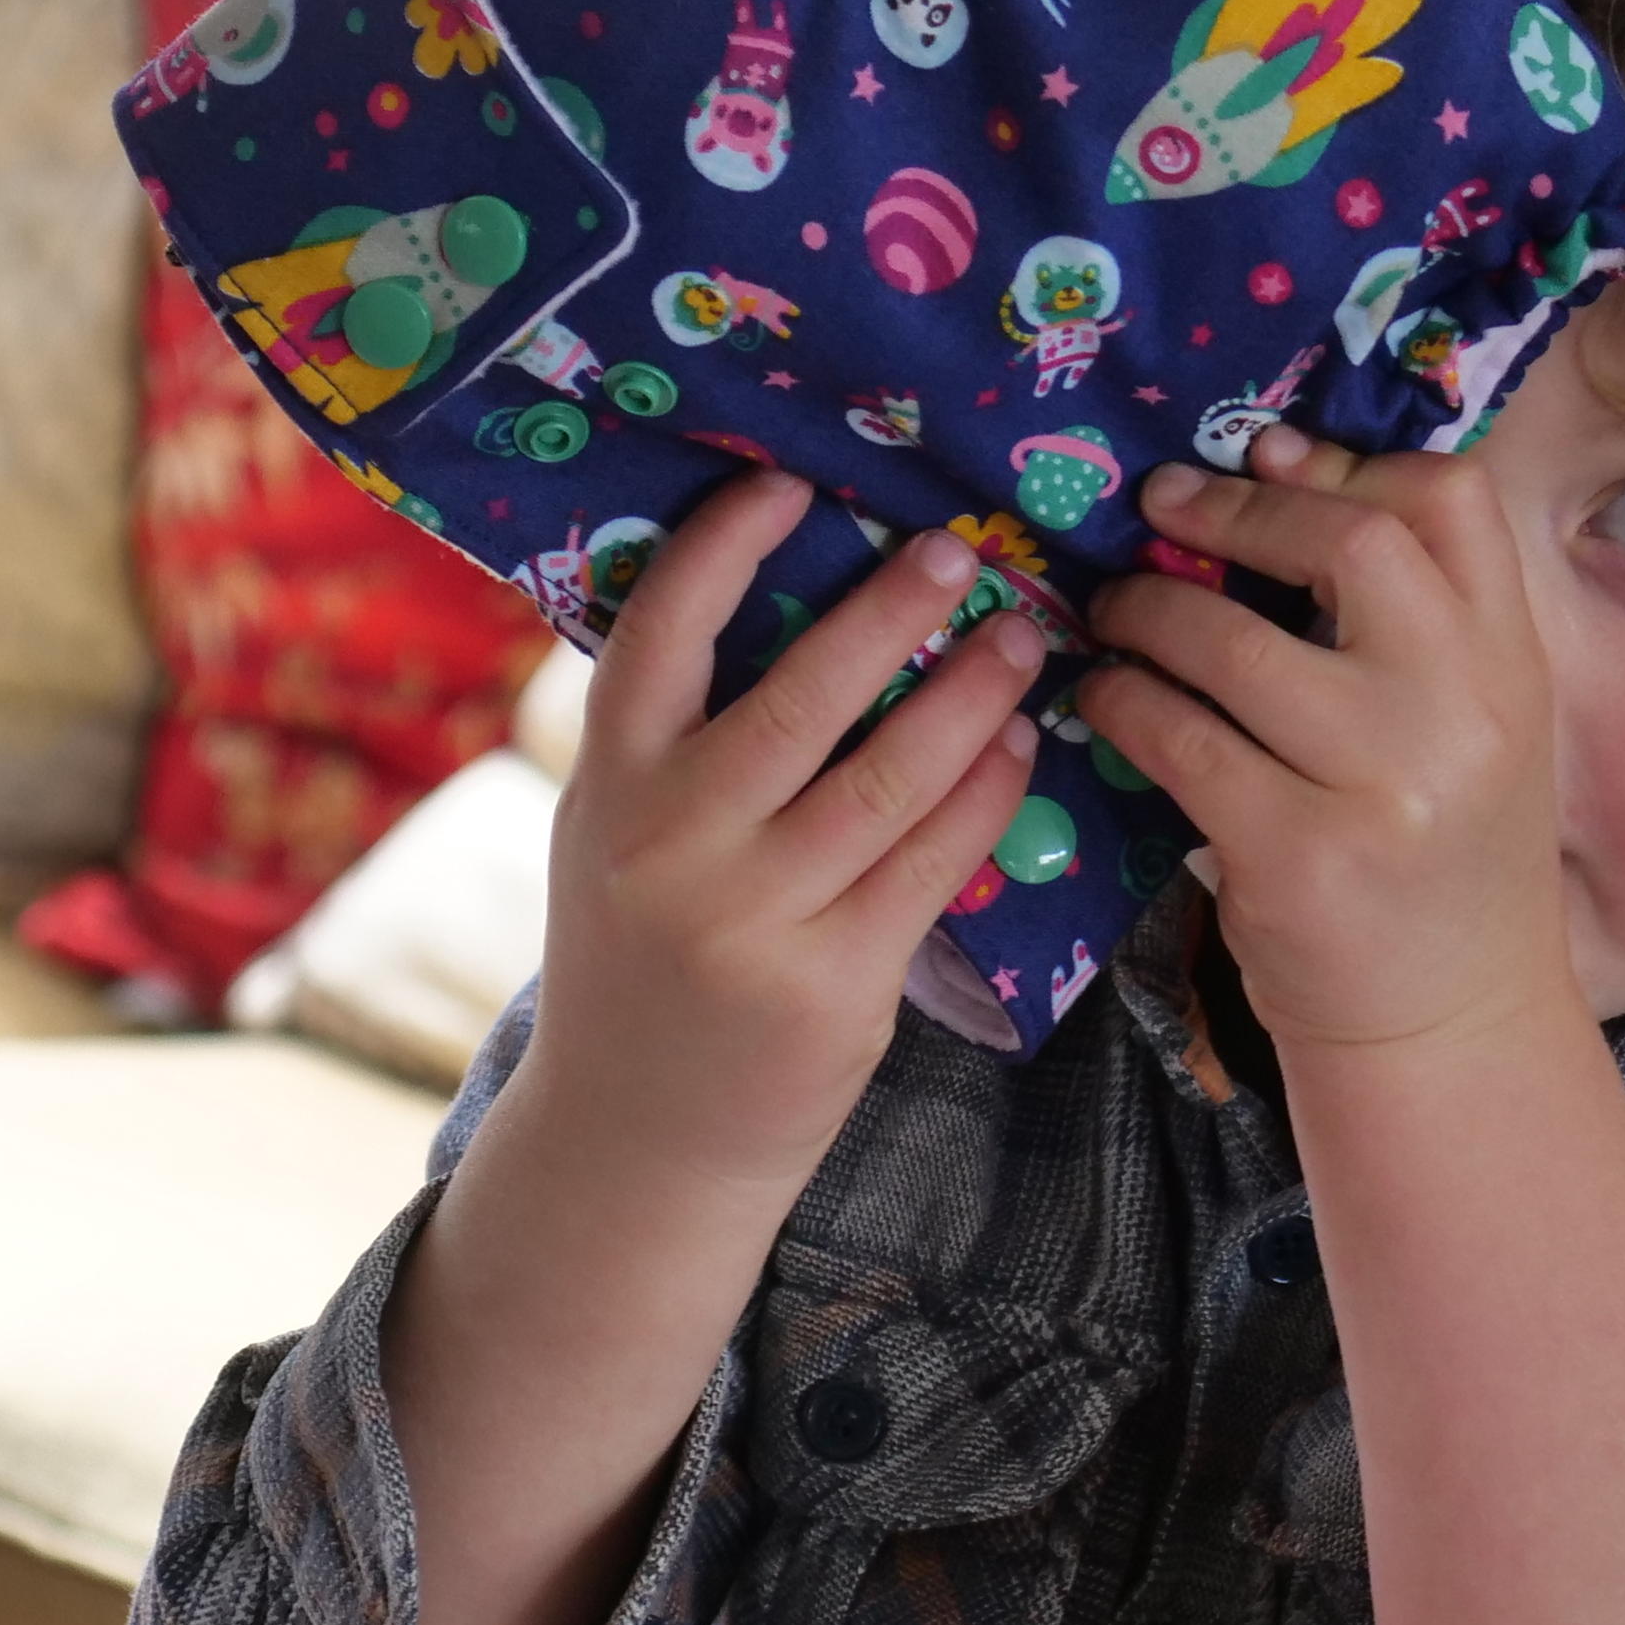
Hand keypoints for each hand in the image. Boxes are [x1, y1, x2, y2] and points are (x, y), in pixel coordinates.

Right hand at [519, 472, 1046, 1203]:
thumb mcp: (610, 842)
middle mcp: (671, 846)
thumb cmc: (641, 962)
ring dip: (969, 694)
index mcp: (605, 789)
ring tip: (1019, 637)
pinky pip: (932, 862)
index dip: (722, 547)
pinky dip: (986, 794)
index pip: (658, 634)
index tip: (787, 483)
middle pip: (800, 695)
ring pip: (889, 776)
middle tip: (953, 550)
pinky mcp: (836, 985)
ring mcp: (755, 920)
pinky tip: (1018, 749)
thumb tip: (777, 604)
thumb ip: (667, 747)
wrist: (639, 1142)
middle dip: (890, 610)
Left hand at [1074, 428, 1580, 1062]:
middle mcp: (1462, 713)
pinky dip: (1124, 703)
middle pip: (1349, 547)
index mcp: (1513, 664)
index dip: (1347, 462)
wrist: (1449, 1021)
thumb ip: (1410, 617)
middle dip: (1237, 510)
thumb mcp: (1470, 725)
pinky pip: (1182, 742)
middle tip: (1162, 503)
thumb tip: (1277, 466)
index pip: (1452, 502)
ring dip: (1151, 610)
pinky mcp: (1297, 857)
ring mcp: (1382, 788)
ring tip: (1113, 608)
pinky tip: (1104, 697)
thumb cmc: (1437, 857)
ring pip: (1235, 647)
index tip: (1267, 452)